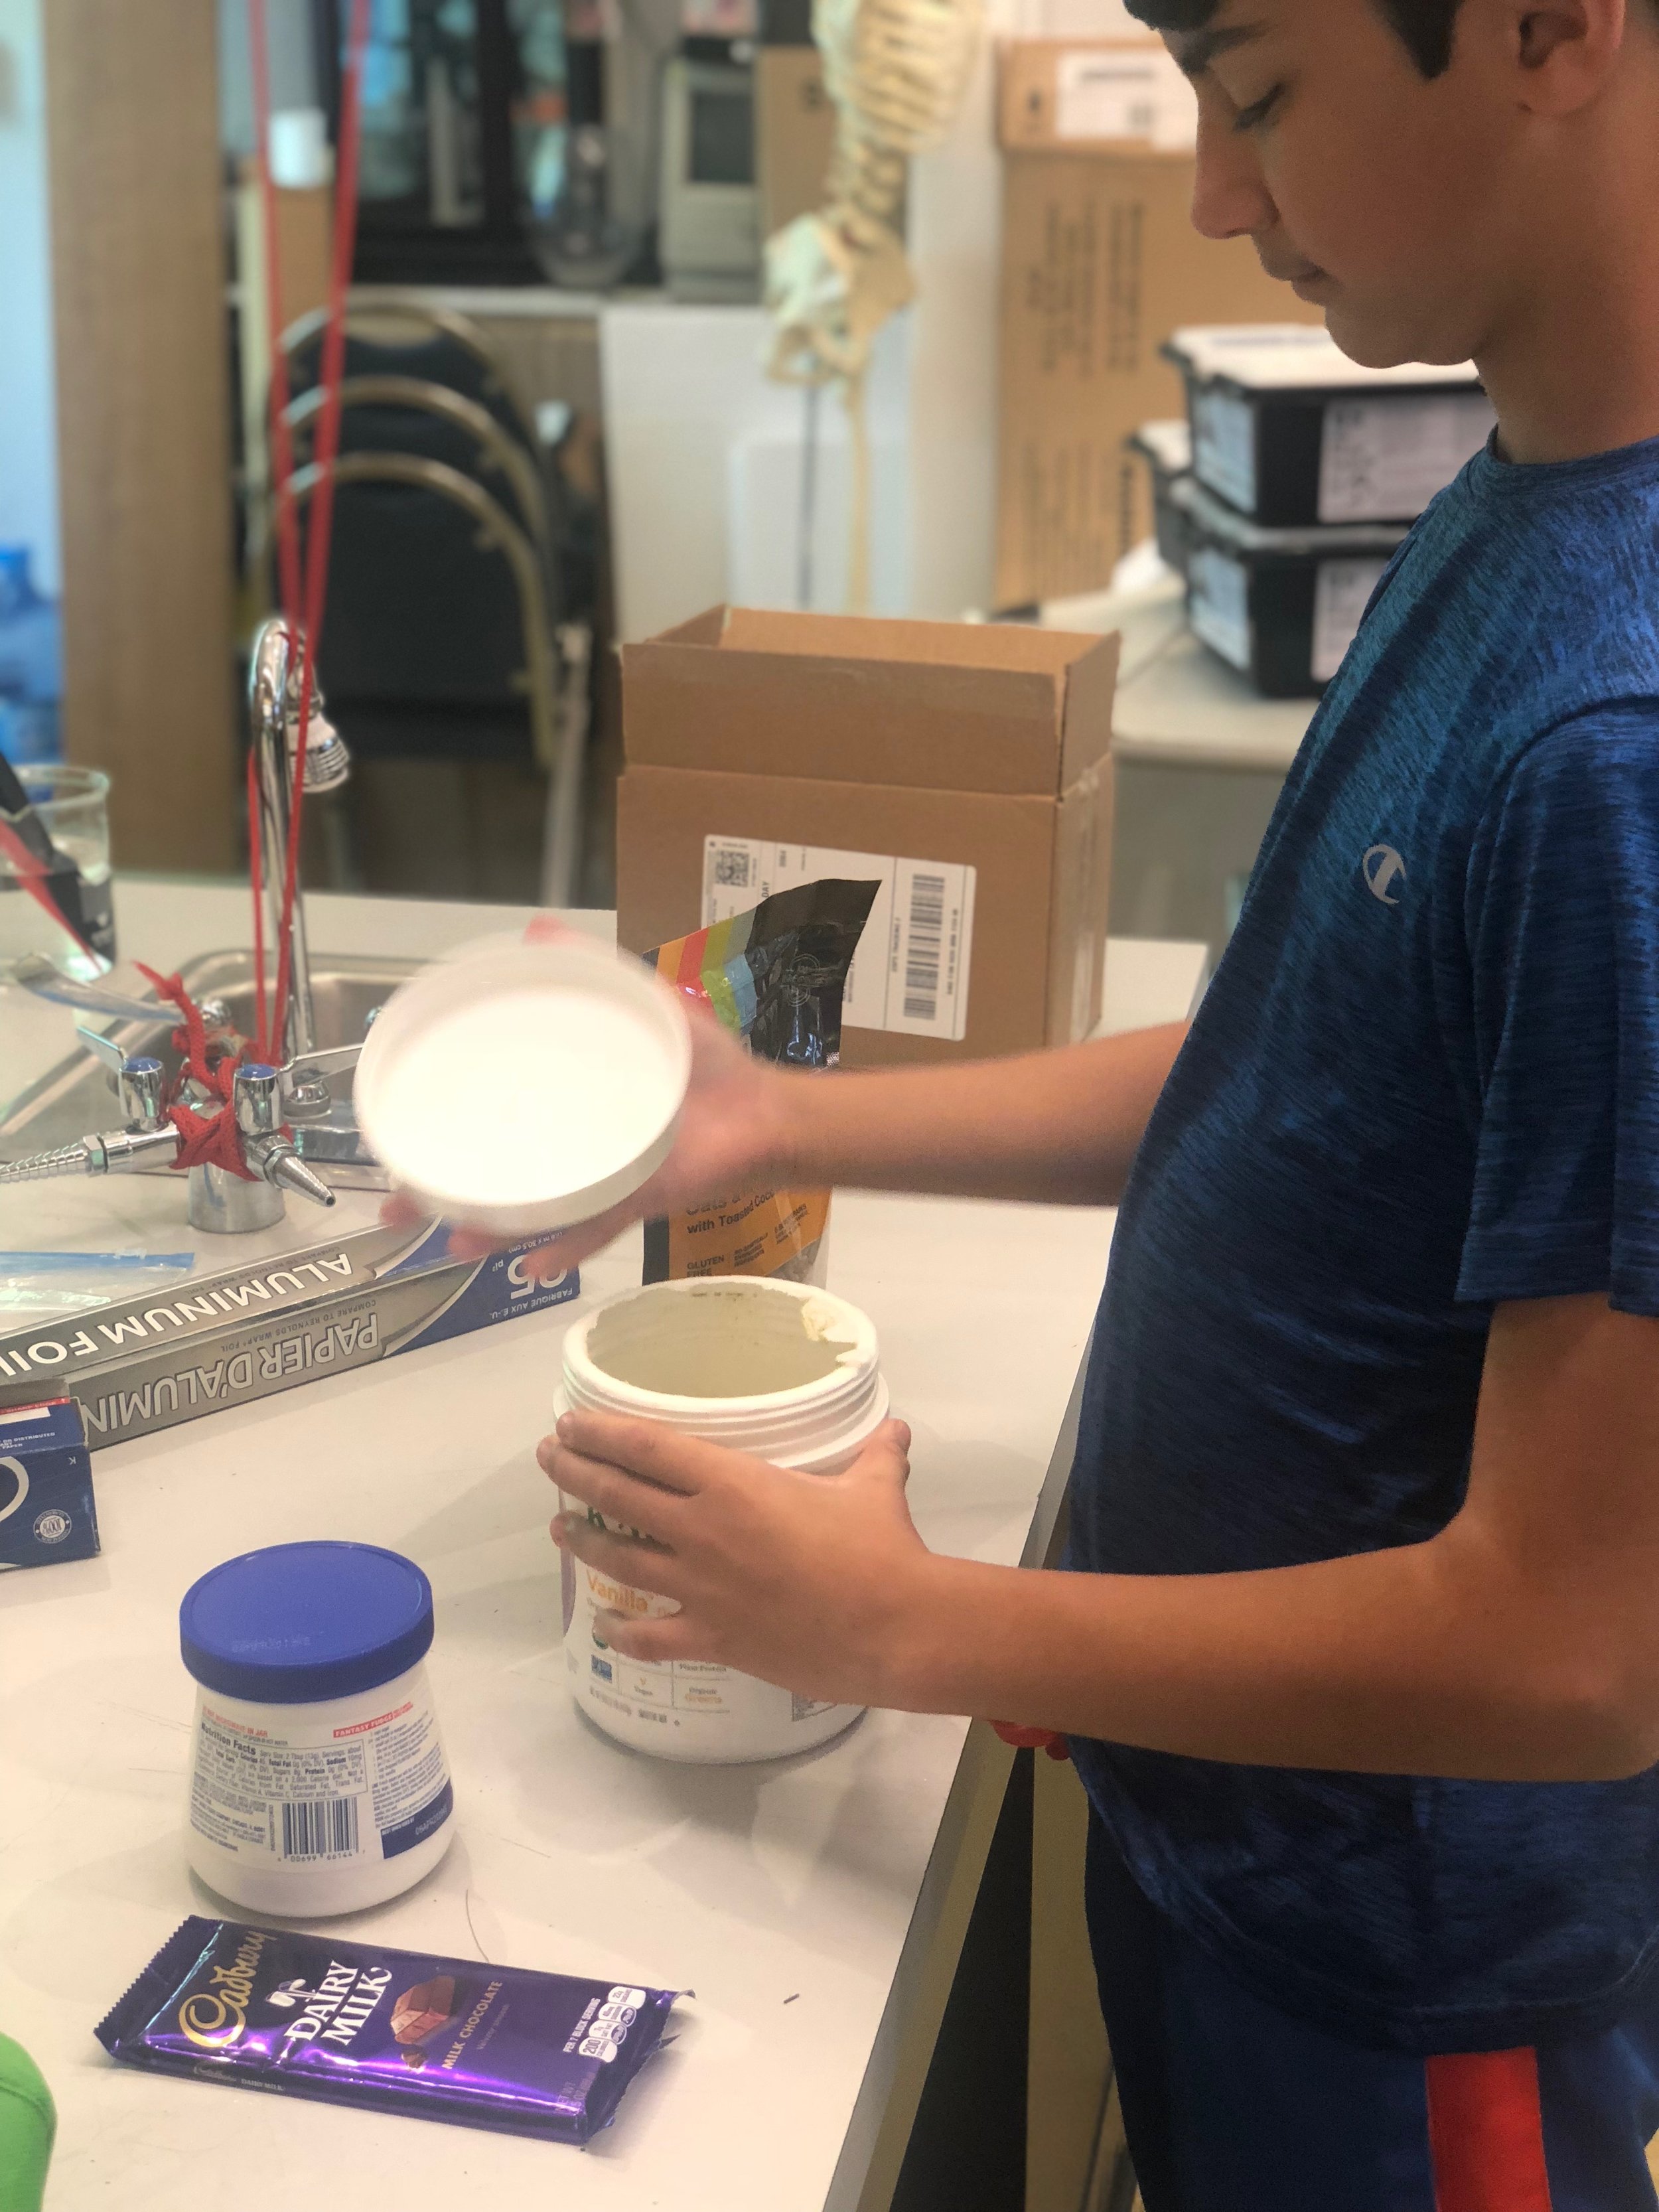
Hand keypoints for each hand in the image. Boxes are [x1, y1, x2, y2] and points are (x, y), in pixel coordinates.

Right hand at [381, 916, 800, 1276]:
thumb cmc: (707, 1064)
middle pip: (494, 1179)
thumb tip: (536, 928)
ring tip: (454, 1242)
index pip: (491, 1119)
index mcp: (566, 1108)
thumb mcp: (646, 1003)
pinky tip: (532, 1265)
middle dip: (443, 1199)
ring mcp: (603, 1180)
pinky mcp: (638, 1199)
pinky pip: (594, 1230)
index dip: (441, 1134)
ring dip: (491, 1233)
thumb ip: (594, 967)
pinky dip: (566, 1249)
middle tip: (399, 1208)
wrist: (765, 1110)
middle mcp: (574, 1150)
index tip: (396, 1142)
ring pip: (531, 1215)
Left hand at [539, 1410, 935, 1710]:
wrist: (893, 1628)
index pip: (648, 1447)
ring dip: (583, 1539)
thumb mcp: (875, 1488)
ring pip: (621, 1559)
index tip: (571, 1423)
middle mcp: (702, 1530)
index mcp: (733, 1482)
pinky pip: (649, 1636)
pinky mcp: (710, 1638)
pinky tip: (603, 1622)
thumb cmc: (880, 1549)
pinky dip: (621, 1630)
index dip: (601, 1432)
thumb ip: (875, 1455)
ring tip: (557, 1527)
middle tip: (549, 1458)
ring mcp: (700, 1587)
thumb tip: (894, 1431)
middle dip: (574, 1472)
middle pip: (618, 1494)